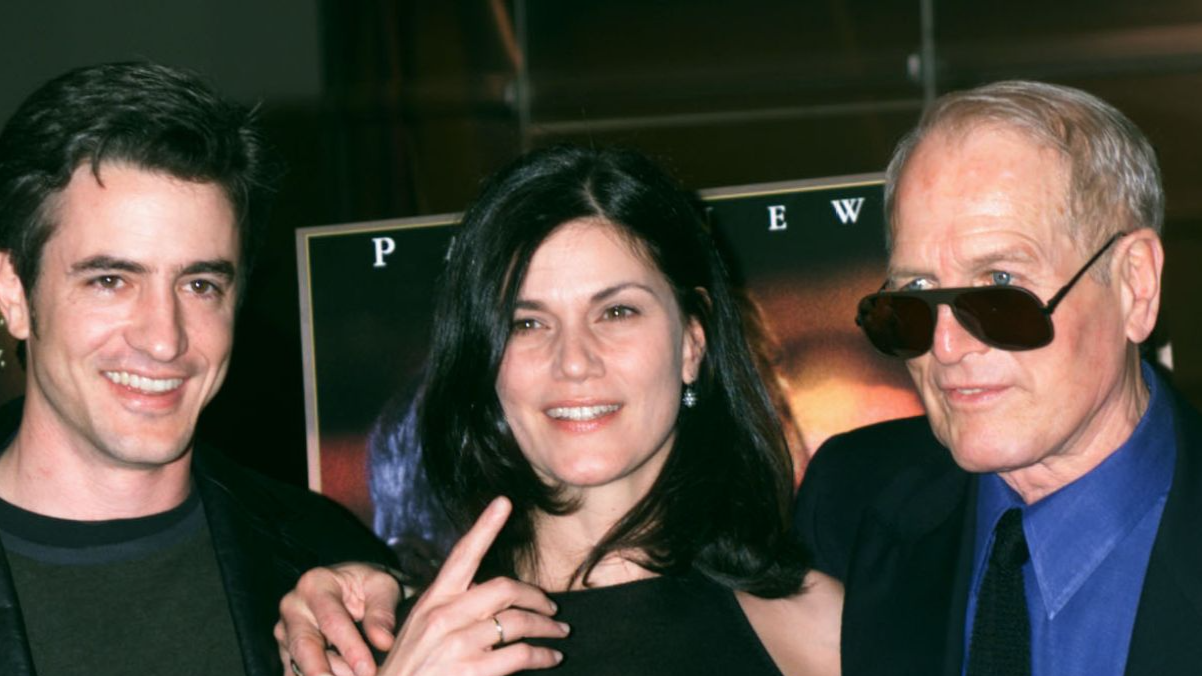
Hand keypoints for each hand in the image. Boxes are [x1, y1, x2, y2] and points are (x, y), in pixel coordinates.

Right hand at [276, 561, 402, 675]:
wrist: (347, 586)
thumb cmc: (365, 585)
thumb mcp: (382, 587)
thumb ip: (382, 613)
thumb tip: (384, 642)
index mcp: (315, 585)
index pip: (332, 622)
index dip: (350, 648)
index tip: (368, 670)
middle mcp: (293, 607)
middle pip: (304, 646)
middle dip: (323, 672)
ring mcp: (285, 632)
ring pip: (299, 665)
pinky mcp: (285, 652)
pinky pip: (295, 674)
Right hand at [378, 496, 567, 674]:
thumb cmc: (409, 668)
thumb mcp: (420, 630)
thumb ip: (451, 608)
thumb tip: (487, 593)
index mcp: (433, 600)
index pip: (462, 555)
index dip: (485, 526)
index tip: (504, 502)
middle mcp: (443, 616)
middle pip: (503, 588)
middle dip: (535, 597)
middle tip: (552, 608)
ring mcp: (456, 644)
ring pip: (517, 621)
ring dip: (547, 626)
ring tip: (559, 632)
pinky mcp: (470, 671)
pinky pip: (520, 654)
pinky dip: (543, 655)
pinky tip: (551, 657)